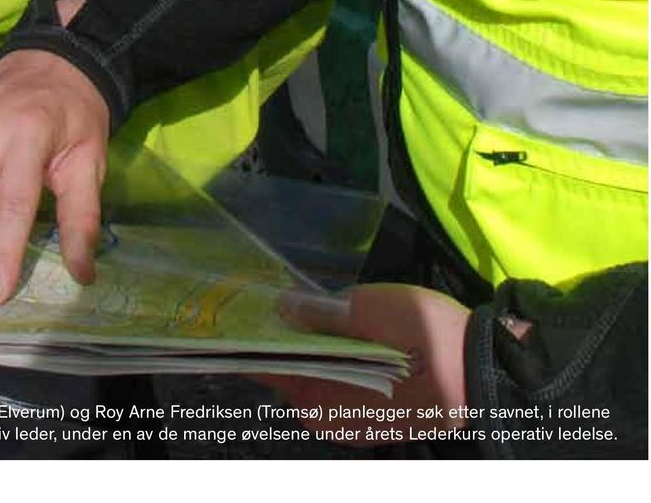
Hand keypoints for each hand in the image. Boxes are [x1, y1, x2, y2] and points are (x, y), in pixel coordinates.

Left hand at [260, 283, 470, 441]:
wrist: (486, 370)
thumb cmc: (422, 338)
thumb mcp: (367, 310)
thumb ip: (318, 313)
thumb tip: (281, 310)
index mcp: (320, 399)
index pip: (271, 369)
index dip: (257, 340)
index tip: (242, 312)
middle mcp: (331, 421)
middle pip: (290, 377)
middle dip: (282, 344)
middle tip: (277, 305)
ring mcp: (356, 424)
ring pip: (316, 383)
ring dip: (309, 353)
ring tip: (307, 316)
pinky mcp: (379, 419)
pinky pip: (339, 389)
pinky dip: (332, 365)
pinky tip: (342, 339)